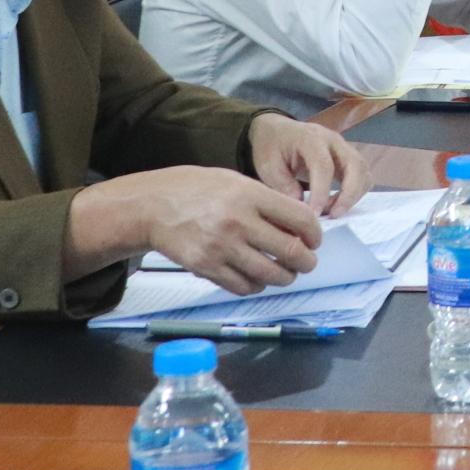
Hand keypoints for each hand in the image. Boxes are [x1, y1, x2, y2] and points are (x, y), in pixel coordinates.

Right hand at [76, 167, 324, 296]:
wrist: (153, 206)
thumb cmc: (198, 190)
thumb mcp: (236, 182)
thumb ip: (267, 201)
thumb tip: (299, 224)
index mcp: (250, 195)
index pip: (300, 219)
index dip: (315, 234)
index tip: (315, 240)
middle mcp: (238, 222)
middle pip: (290, 251)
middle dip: (306, 261)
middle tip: (307, 262)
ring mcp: (221, 247)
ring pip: (269, 274)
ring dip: (285, 278)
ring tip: (286, 273)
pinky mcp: (206, 267)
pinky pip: (243, 286)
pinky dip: (257, 286)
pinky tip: (258, 279)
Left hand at [248, 112, 367, 216]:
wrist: (276, 131)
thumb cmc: (270, 148)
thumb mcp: (268, 167)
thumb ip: (284, 187)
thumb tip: (303, 211)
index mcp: (311, 139)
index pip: (324, 166)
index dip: (322, 192)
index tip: (314, 215)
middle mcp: (334, 140)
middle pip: (355, 165)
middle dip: (349, 194)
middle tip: (334, 216)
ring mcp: (344, 147)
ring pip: (363, 171)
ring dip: (354, 195)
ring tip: (332, 212)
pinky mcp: (348, 157)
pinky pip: (362, 175)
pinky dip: (355, 192)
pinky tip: (336, 204)